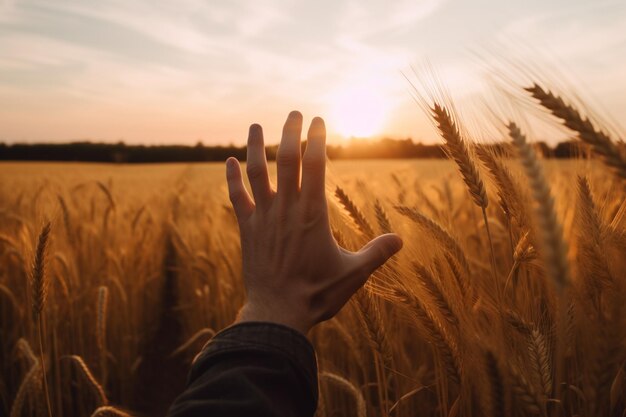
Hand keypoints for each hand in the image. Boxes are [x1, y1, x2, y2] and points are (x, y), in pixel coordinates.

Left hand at [226, 111, 401, 334]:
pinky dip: (232, 179)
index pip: (316, 165)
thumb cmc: (317, 294)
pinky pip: (236, 198)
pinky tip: (228, 161)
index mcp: (313, 213)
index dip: (316, 139)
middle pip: (287, 160)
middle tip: (294, 112)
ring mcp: (263, 216)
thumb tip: (400, 240)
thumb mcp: (353, 274)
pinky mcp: (247, 229)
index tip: (318, 120)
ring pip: (257, 172)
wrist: (277, 313)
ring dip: (256, 146)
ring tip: (254, 125)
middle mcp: (287, 208)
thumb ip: (376, 253)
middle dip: (290, 132)